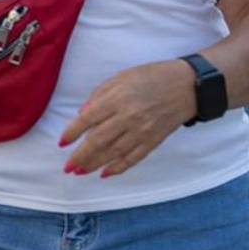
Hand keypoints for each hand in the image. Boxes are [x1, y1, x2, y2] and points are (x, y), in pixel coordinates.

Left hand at [59, 59, 197, 176]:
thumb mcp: (122, 76)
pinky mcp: (153, 142)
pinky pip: (132, 159)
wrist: (186, 86)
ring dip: (93, 165)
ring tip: (79, 172)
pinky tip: (105, 174)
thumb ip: (100, 93)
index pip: (88, 119)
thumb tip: (82, 113)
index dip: (73, 132)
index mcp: (118, 98)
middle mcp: (128, 117)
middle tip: (67, 166)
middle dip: (80, 156)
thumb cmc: (152, 76)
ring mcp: (141, 132)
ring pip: (113, 153)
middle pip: (98, 141)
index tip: (62, 142)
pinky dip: (117, 168)